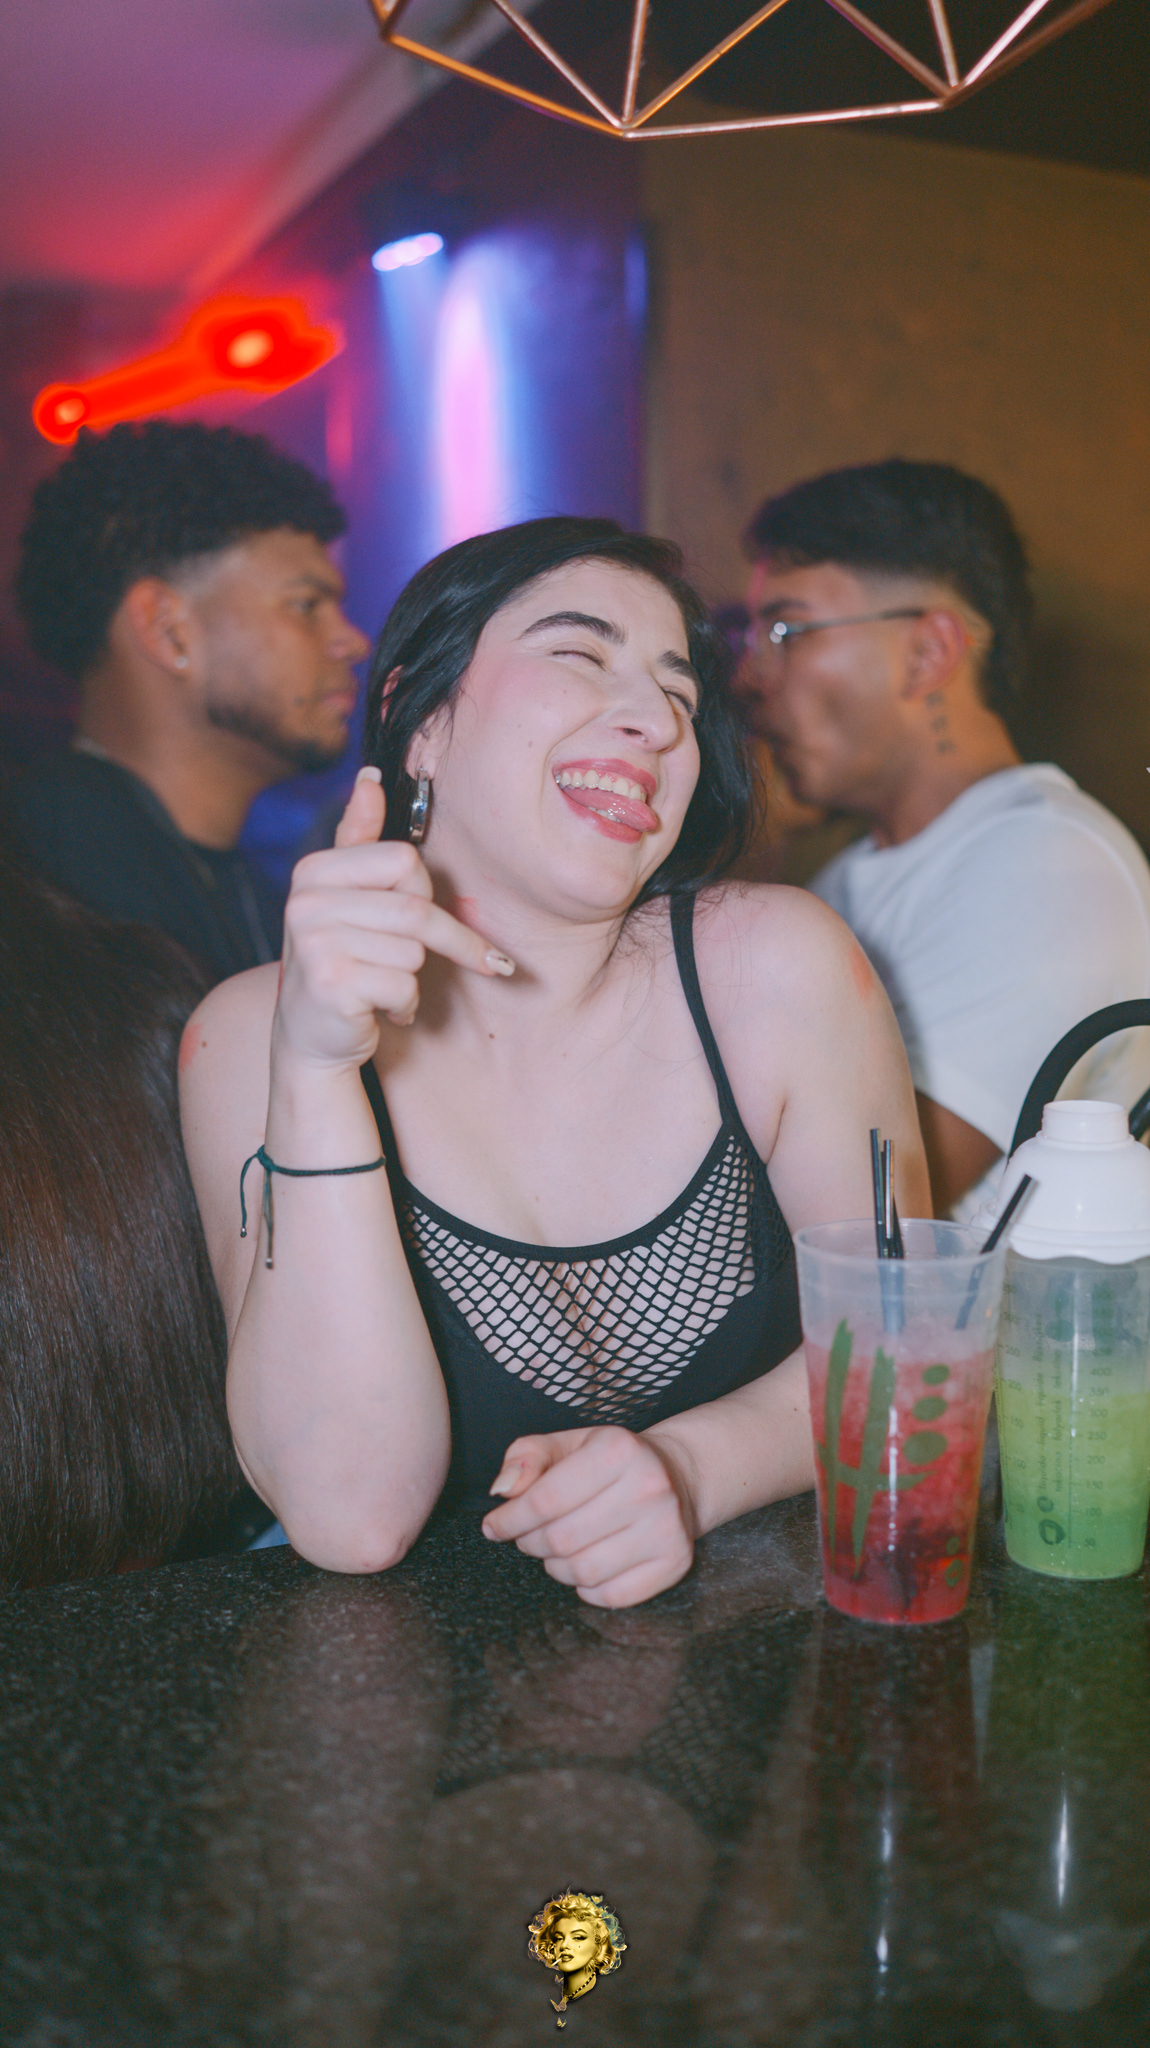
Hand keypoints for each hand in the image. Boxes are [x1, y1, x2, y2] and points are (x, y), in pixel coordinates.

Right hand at [274, 768, 513, 1072]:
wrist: (311, 1036)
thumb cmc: (340, 960)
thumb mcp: (344, 894)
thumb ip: (357, 836)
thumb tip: (371, 776)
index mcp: (314, 871)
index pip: (406, 862)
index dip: (424, 894)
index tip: (419, 919)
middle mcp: (305, 902)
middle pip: (416, 909)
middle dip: (439, 943)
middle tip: (422, 960)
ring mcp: (314, 943)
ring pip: (414, 952)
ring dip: (413, 978)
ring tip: (382, 986)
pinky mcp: (331, 985)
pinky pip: (404, 986)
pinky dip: (404, 1006)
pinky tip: (379, 1009)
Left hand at [480, 1425, 696, 1608]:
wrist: (675, 1475)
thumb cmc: (611, 1462)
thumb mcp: (567, 1444)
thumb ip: (526, 1458)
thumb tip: (503, 1491)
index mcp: (617, 1449)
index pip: (546, 1499)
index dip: (510, 1519)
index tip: (493, 1526)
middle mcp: (648, 1487)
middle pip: (561, 1538)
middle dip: (531, 1542)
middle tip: (528, 1536)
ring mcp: (666, 1527)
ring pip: (583, 1571)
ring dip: (556, 1567)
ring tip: (557, 1550)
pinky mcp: (675, 1562)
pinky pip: (611, 1595)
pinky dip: (587, 1588)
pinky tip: (587, 1565)